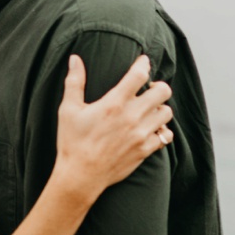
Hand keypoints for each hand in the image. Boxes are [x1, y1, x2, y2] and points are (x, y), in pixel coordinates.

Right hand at [54, 54, 173, 200]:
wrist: (81, 176)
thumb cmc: (72, 142)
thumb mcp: (68, 110)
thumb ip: (74, 82)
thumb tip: (75, 59)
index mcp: (114, 103)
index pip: (139, 75)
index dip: (144, 63)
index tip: (143, 61)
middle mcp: (132, 117)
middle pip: (162, 91)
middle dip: (157, 86)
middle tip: (148, 89)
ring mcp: (141, 134)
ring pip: (167, 112)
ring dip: (160, 108)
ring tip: (150, 109)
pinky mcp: (145, 150)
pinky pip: (166, 136)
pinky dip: (162, 130)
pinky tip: (152, 129)